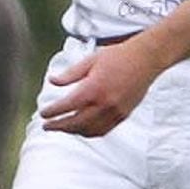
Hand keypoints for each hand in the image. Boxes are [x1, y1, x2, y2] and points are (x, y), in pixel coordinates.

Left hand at [38, 41, 165, 136]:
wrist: (145, 59)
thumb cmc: (118, 56)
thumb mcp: (90, 60)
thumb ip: (70, 74)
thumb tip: (52, 81)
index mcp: (93, 88)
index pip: (67, 106)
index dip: (52, 112)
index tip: (43, 114)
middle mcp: (104, 103)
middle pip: (76, 123)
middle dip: (59, 126)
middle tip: (47, 126)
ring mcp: (115, 111)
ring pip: (89, 130)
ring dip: (73, 131)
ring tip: (63, 127)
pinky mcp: (123, 115)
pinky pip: (103, 130)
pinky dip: (90, 132)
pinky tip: (82, 129)